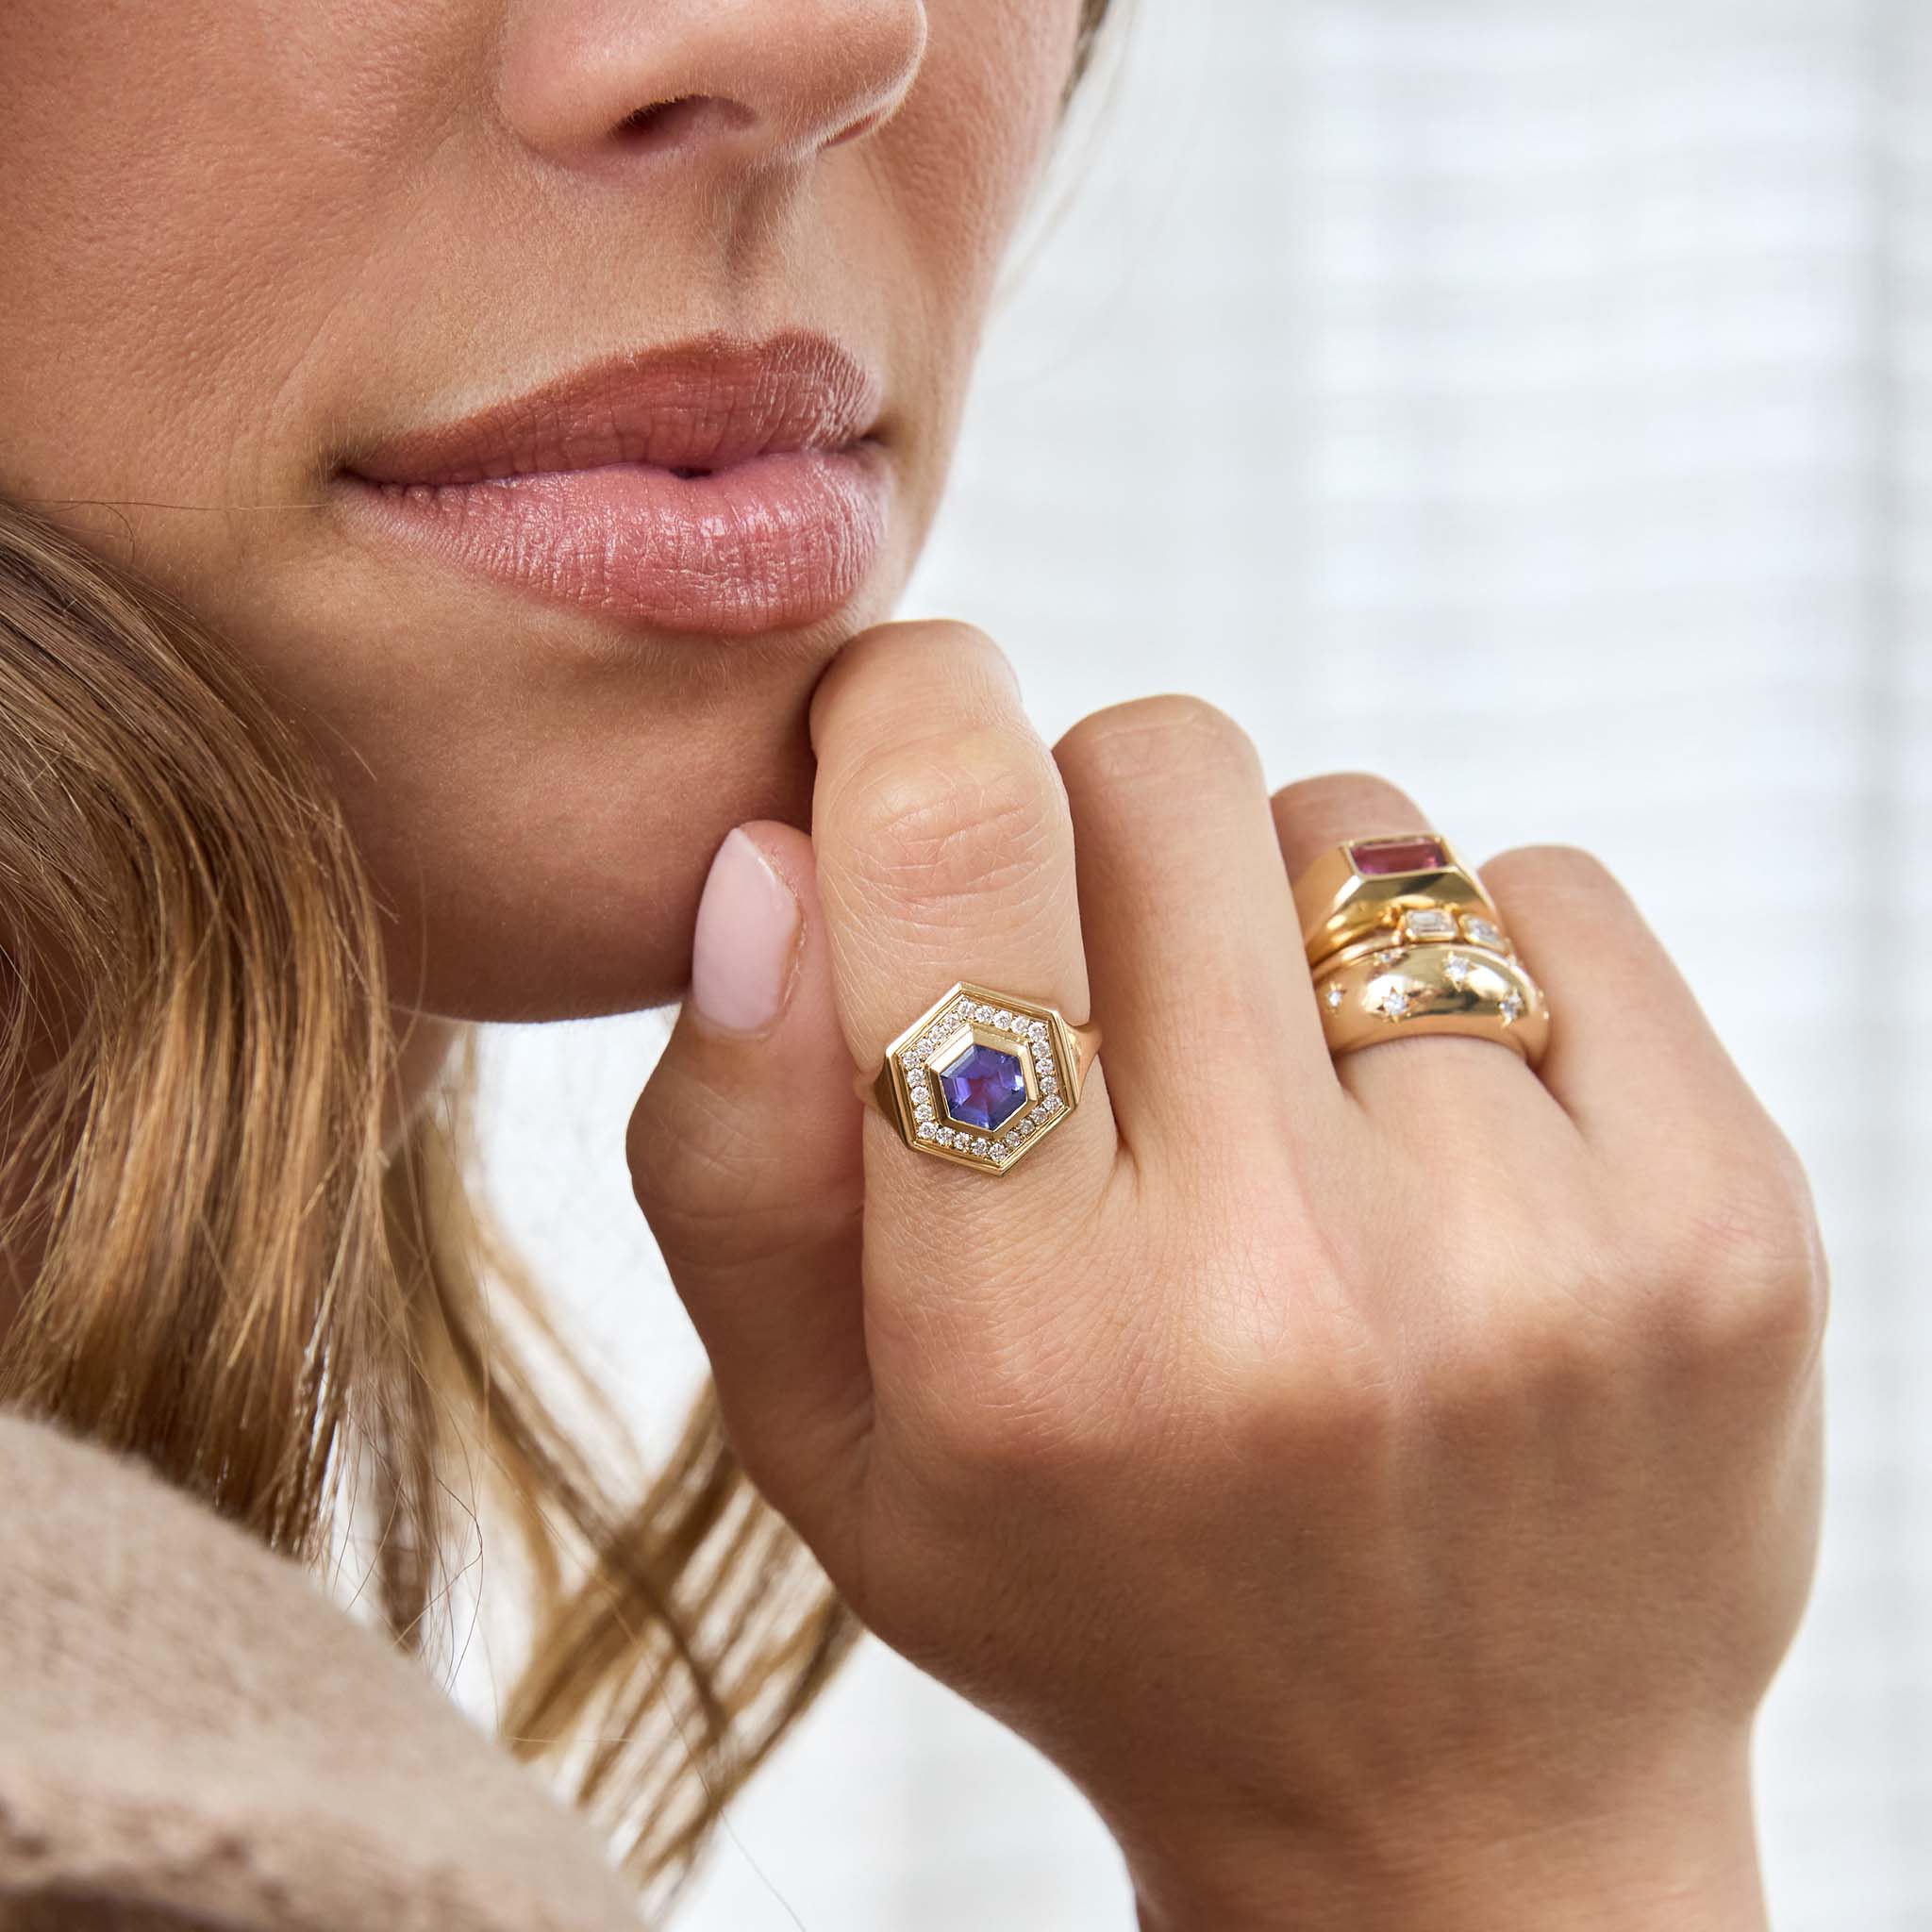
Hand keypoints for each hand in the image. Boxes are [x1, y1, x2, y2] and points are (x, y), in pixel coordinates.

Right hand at [626, 623, 1825, 1930]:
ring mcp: (1539, 1248)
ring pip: (1351, 823)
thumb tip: (775, 845)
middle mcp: (1289, 1285)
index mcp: (1029, 1343)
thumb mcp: (827, 1441)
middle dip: (1096, 829)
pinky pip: (1548, 887)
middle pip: (1160, 769)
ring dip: (1282, 920)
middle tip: (1113, 1003)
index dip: (910, 713)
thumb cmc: (1097, 1596)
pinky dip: (1469, 966)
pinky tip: (1448, 1149)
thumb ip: (734, 1147)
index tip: (913, 726)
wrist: (1453, 1823)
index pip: (956, 849)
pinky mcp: (1727, 1215)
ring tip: (1291, 1123)